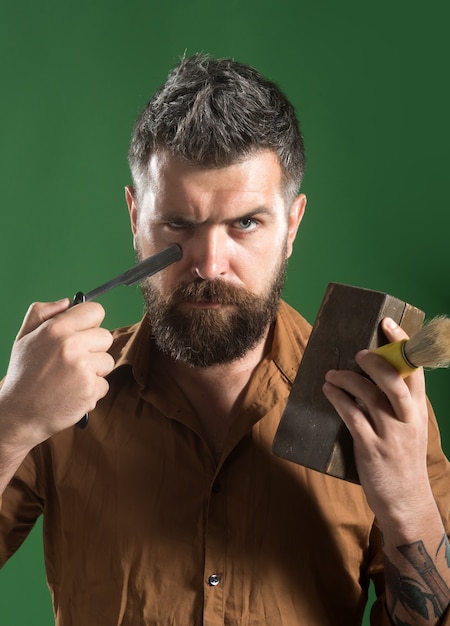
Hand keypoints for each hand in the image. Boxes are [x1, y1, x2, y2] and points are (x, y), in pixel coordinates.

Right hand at [0, 299, 113, 450]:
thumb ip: (43, 313)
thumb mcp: (24, 338)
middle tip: (73, 361)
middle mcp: (71, 345)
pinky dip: (92, 391)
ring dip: (94, 371)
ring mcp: (83, 368)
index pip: (95, 310)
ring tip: (70, 378)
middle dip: (94, 348)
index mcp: (55, 329)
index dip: (91, 322)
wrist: (19, 415)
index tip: (84, 332)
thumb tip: (68, 301)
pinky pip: (104, 384)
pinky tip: (72, 393)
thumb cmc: (24, 375)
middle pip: (106, 336)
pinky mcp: (91, 389)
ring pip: (107, 361)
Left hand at [322, 318, 432, 528]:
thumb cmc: (404, 461)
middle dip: (375, 362)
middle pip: (394, 381)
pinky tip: (328, 391)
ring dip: (347, 380)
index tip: (388, 325)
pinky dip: (338, 400)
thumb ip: (398, 405)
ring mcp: (389, 434)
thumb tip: (374, 375)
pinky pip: (352, 417)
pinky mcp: (370, 448)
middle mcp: (406, 420)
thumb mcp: (410, 430)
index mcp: (418, 412)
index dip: (402, 345)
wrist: (405, 501)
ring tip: (331, 375)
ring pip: (369, 396)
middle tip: (358, 353)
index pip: (415, 372)